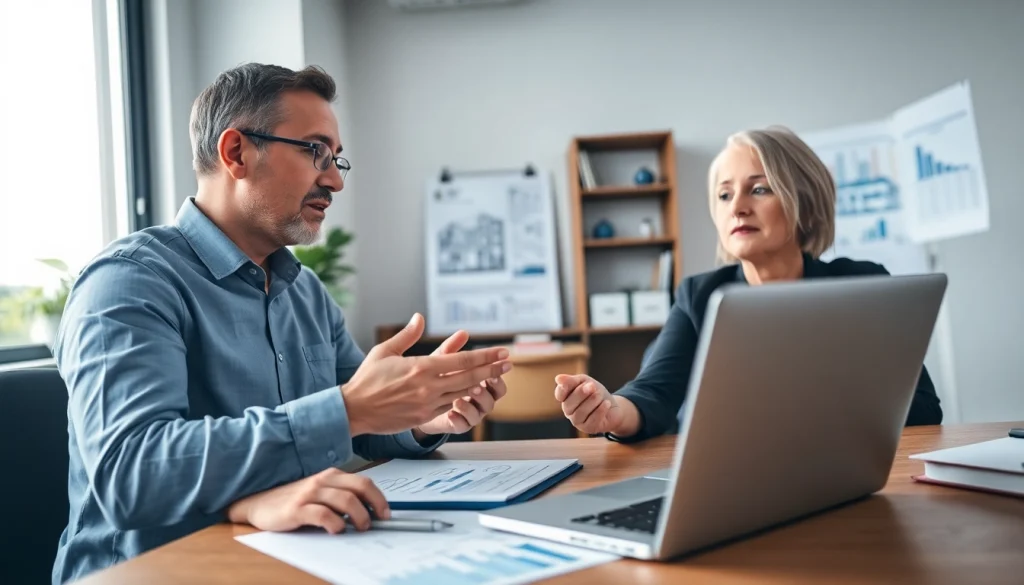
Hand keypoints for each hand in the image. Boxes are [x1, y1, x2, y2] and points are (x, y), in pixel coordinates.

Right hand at [227, 468, 389, 533]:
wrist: (257, 503)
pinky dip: (336, 524)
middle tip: (378, 521)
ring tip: (360, 528)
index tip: (386, 513)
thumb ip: (340, 497)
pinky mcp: (297, 509)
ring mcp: (310, 493)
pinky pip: (324, 515)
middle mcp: (322, 481)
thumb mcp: (319, 493)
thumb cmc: (292, 500)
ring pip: (346, 500)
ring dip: (359, 517)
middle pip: (360, 488)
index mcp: (331, 475)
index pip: (364, 482)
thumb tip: (368, 512)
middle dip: (375, 505)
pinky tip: (336, 530)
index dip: (379, 498)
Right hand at [342, 313, 510, 435]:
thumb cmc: (367, 379)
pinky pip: (451, 406)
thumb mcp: (385, 351)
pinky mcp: (424, 417)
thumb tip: (420, 317)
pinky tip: (474, 392)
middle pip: (470, 377)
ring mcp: (428, 404)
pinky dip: (464, 398)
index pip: (462, 361)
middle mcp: (429, 387)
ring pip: (463, 393)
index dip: (485, 356)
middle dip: (492, 369)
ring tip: (498, 376)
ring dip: (483, 384)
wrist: (354, 410)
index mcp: (421, 367)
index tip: (501, 351)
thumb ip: (407, 335)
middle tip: (509, 363)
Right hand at [554, 374, 625, 435]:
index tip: (572, 382)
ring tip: (600, 394)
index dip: (563, 389)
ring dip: (592, 401)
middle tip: (592, 386)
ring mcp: (577, 421)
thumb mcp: (585, 382)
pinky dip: (600, 410)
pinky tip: (606, 403)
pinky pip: (592, 420)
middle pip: (568, 404)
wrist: (613, 406)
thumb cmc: (595, 392)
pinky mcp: (588, 428)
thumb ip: (572, 381)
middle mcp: (569, 411)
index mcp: (566, 398)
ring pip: (580, 413)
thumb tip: (558, 378)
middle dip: (580, 394)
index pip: (559, 394)